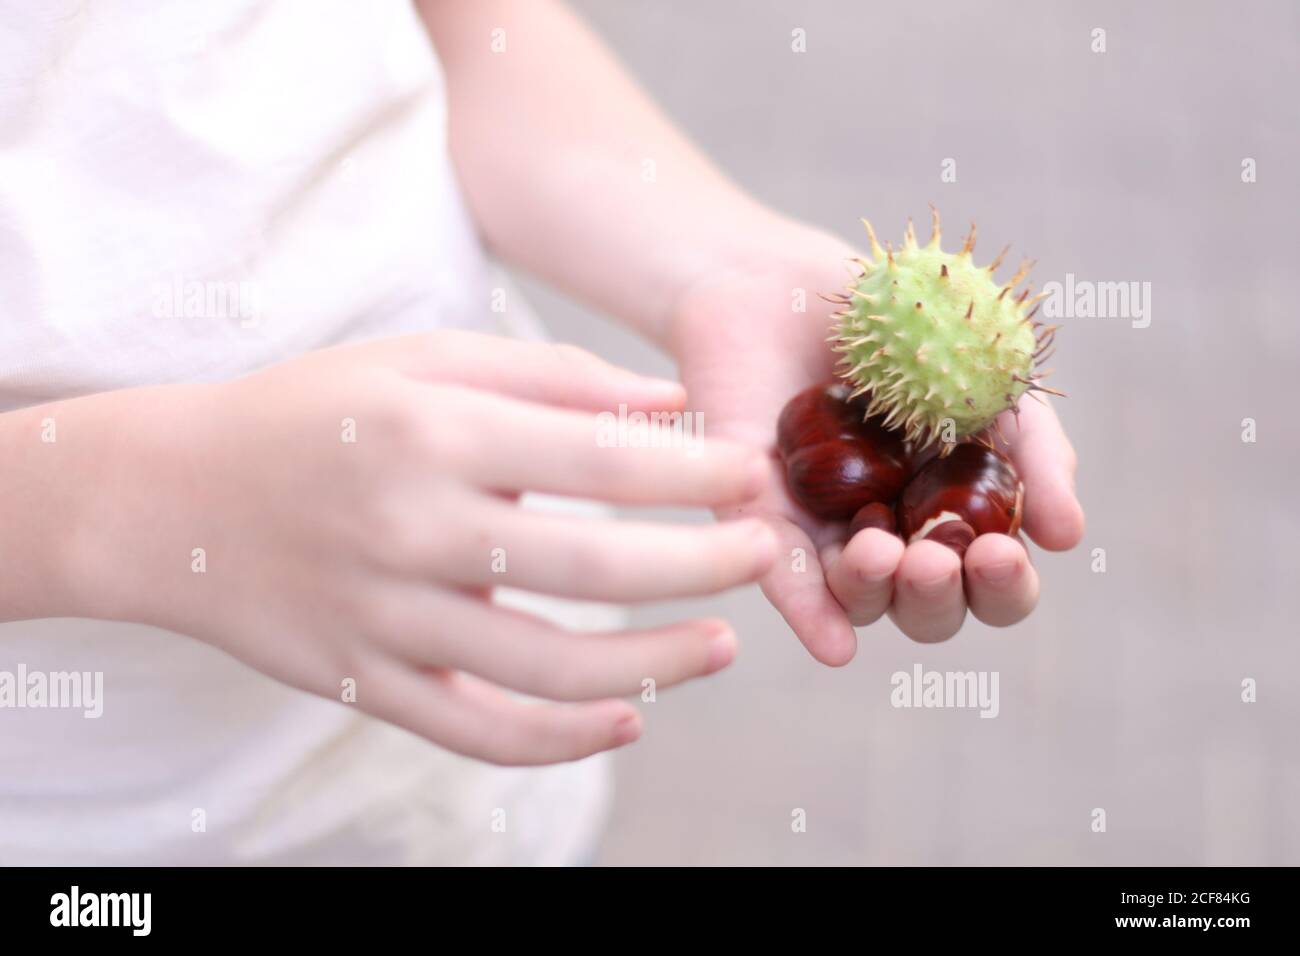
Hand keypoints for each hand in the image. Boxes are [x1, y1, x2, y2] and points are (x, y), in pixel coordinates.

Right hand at [70, 331, 775, 762]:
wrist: (169, 498)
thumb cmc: (311, 411)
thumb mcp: (421, 360)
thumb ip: (550, 376)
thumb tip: (672, 403)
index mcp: (433, 433)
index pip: (599, 462)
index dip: (696, 473)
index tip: (755, 474)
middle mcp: (411, 529)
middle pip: (592, 569)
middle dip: (701, 564)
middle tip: (763, 552)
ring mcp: (385, 619)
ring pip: (547, 669)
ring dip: (654, 665)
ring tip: (723, 644)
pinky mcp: (365, 683)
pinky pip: (478, 733)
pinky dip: (563, 740)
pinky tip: (626, 720)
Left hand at [668, 237, 1084, 661]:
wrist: (792, 274)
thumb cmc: (900, 328)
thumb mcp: (987, 378)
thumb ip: (1032, 451)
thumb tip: (1066, 536)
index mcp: (952, 509)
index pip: (990, 580)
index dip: (1003, 587)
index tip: (998, 554)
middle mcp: (891, 533)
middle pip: (926, 608)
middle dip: (936, 598)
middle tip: (931, 558)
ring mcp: (823, 528)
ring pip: (857, 599)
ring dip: (876, 593)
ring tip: (880, 551)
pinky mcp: (756, 511)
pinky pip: (780, 571)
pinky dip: (808, 610)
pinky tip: (835, 645)